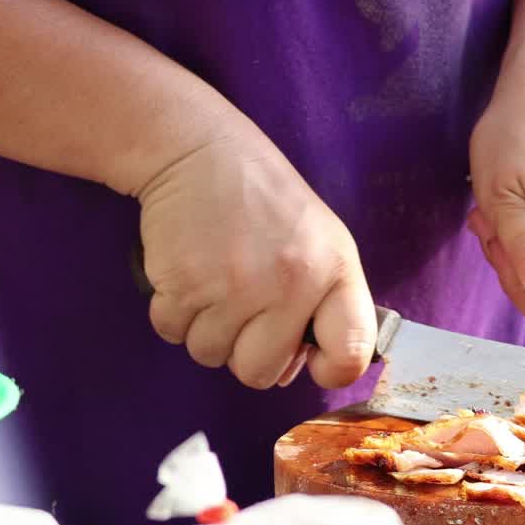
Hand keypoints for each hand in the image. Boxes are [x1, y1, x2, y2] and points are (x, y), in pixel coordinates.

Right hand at [138, 127, 375, 389]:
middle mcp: (288, 285)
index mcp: (334, 272)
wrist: (200, 151)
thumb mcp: (324, 242)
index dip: (330, 369)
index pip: (350, 354)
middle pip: (260, 373)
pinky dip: (175, 313)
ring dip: (208, 329)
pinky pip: (173, 333)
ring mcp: (231, 288)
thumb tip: (297, 370)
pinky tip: (190, 274)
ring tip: (217, 283)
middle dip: (248, 350)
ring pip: (211, 355)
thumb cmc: (268, 203)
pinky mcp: (181, 284)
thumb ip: (325, 304)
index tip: (312, 358)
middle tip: (246, 308)